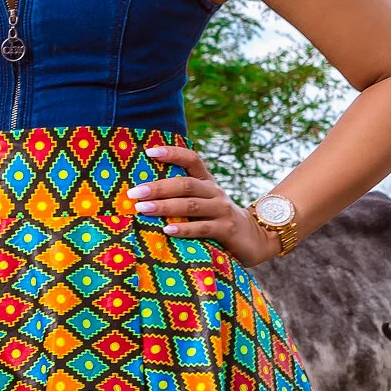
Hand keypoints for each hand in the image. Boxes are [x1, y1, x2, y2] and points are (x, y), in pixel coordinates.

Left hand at [127, 144, 281, 267]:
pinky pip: (202, 228)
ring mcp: (222, 210)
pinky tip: (167, 231)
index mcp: (207, 182)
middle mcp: (215, 192)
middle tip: (134, 193)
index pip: (191, 160)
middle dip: (157, 188)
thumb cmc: (218, 220)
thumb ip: (183, 197)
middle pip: (185, 184)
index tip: (150, 152)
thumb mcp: (204, 204)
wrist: (256, 239)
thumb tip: (144, 194)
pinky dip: (184, 229)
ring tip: (143, 209)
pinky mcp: (226, 230)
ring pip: (190, 205)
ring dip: (165, 206)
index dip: (172, 153)